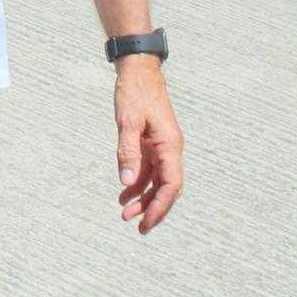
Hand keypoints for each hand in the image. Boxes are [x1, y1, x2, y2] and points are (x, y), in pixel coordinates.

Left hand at [115, 59, 182, 230]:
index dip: (160, 207)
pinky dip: (138, 182)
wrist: (138, 70)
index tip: (146, 223)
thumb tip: (127, 184)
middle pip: (166, 187)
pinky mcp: (152, 142)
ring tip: (125, 213)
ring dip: (143, 197)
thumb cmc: (135, 93)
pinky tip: (125, 194)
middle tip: (136, 226)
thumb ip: (128, 153)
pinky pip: (149, 169)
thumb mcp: (127, 123)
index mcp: (170, 146)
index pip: (170, 185)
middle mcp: (170, 149)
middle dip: (152, 208)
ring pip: (157, 180)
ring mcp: (162, 146)